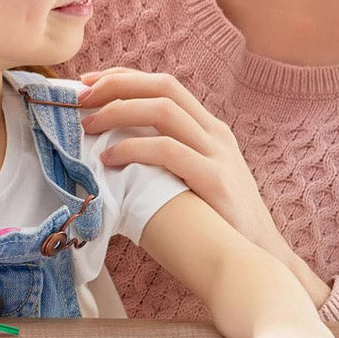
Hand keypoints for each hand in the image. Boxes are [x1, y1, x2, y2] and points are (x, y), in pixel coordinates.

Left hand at [78, 68, 277, 247]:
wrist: (258, 261)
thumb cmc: (213, 223)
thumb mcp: (191, 179)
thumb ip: (163, 159)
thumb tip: (110, 149)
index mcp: (209, 128)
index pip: (165, 85)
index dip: (125, 77)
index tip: (89, 82)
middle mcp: (214, 133)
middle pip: (164, 87)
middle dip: (117, 85)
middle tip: (80, 98)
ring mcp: (217, 154)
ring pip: (164, 111)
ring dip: (118, 112)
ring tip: (88, 127)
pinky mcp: (215, 181)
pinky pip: (168, 151)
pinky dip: (133, 148)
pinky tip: (108, 160)